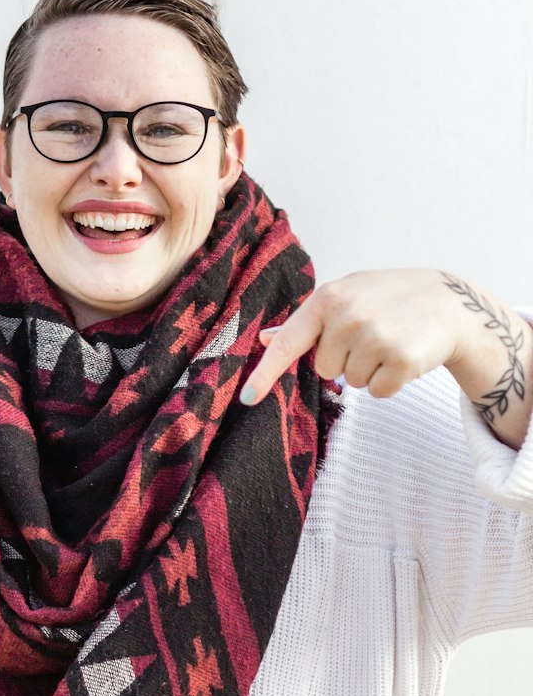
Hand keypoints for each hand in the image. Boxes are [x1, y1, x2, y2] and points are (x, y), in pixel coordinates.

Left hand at [240, 269, 466, 405]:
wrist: (448, 301)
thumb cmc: (387, 298)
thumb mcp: (346, 296)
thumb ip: (306, 322)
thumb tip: (263, 339)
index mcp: (327, 298)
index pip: (288, 342)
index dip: (265, 373)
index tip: (246, 398)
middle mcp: (347, 316)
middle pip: (323, 369)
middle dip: (345, 360)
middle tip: (372, 336)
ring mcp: (375, 337)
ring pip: (351, 383)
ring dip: (370, 370)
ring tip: (390, 342)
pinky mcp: (402, 359)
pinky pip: (378, 392)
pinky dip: (390, 382)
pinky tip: (404, 357)